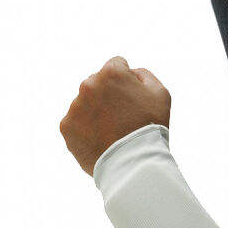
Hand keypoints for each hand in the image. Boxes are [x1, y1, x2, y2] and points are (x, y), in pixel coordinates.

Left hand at [60, 56, 170, 175]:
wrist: (133, 162)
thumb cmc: (150, 126)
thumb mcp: (160, 94)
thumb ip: (143, 75)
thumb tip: (130, 72)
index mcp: (112, 73)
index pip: (117, 65)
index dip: (127, 80)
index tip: (132, 97)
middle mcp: (89, 84)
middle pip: (98, 83)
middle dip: (108, 94)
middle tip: (123, 116)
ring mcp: (75, 106)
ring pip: (86, 103)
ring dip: (97, 112)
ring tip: (113, 131)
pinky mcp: (66, 126)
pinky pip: (77, 122)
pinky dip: (87, 129)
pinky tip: (102, 139)